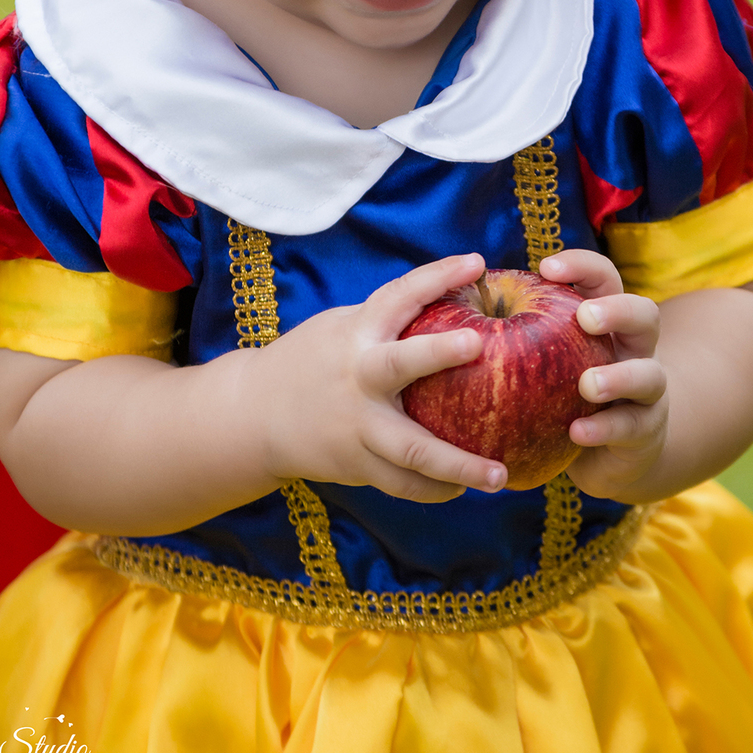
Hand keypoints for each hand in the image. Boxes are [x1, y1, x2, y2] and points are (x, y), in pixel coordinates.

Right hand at [256, 252, 508, 503]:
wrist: (253, 414)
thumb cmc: (312, 361)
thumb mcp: (341, 327)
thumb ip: (387, 322)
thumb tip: (456, 301)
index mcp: (357, 333)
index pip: (399, 295)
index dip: (437, 276)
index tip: (476, 262)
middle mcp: (358, 376)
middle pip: (399, 364)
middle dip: (438, 352)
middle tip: (478, 345)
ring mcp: (357, 425)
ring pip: (411, 450)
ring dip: (457, 466)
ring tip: (499, 476)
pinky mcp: (355, 463)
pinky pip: (401, 483)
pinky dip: (434, 489)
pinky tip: (464, 489)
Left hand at [537, 249, 667, 499]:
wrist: (606, 449)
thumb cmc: (559, 390)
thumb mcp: (543, 355)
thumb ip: (514, 328)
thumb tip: (457, 294)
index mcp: (606, 319)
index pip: (603, 278)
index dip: (580, 266)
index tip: (545, 269)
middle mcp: (633, 348)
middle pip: (645, 314)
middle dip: (617, 311)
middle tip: (584, 317)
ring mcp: (645, 390)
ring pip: (650, 375)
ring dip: (619, 377)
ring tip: (587, 385)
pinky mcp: (645, 431)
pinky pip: (631, 427)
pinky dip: (603, 428)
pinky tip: (576, 431)